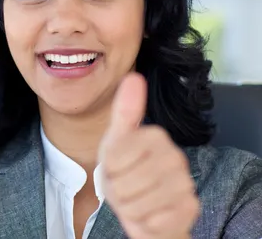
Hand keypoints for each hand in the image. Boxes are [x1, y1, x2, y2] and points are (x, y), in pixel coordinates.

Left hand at [98, 73, 198, 238]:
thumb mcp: (116, 140)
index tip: (118, 167)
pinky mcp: (190, 209)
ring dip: (130, 208)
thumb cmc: (127, 173)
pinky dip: (145, 222)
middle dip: (118, 191)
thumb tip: (134, 76)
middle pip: (123, 183)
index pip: (112, 158)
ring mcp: (185, 183)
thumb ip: (124, 111)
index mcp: (156, 135)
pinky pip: (151, 221)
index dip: (108, 169)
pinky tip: (153, 214)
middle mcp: (175, 156)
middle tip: (128, 186)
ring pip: (135, 204)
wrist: (148, 209)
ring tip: (138, 199)